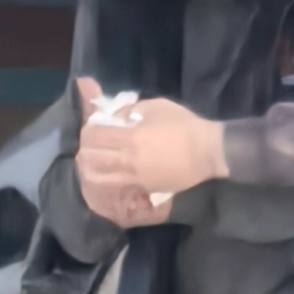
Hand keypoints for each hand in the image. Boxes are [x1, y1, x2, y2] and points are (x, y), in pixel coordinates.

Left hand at [71, 78, 170, 228]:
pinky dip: (107, 179)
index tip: (92, 128)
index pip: (93, 137)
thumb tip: (114, 116)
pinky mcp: (143, 187)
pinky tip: (109, 173)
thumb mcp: (156, 106)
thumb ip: (131, 109)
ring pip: (98, 178)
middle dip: (87, 151)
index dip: (88, 132)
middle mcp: (128, 160)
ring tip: (97, 162)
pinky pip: (115, 185)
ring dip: (92, 169)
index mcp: (130, 137)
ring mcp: (134, 177)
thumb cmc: (184, 125)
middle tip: (92, 146)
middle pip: (91, 159)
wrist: (207, 151)